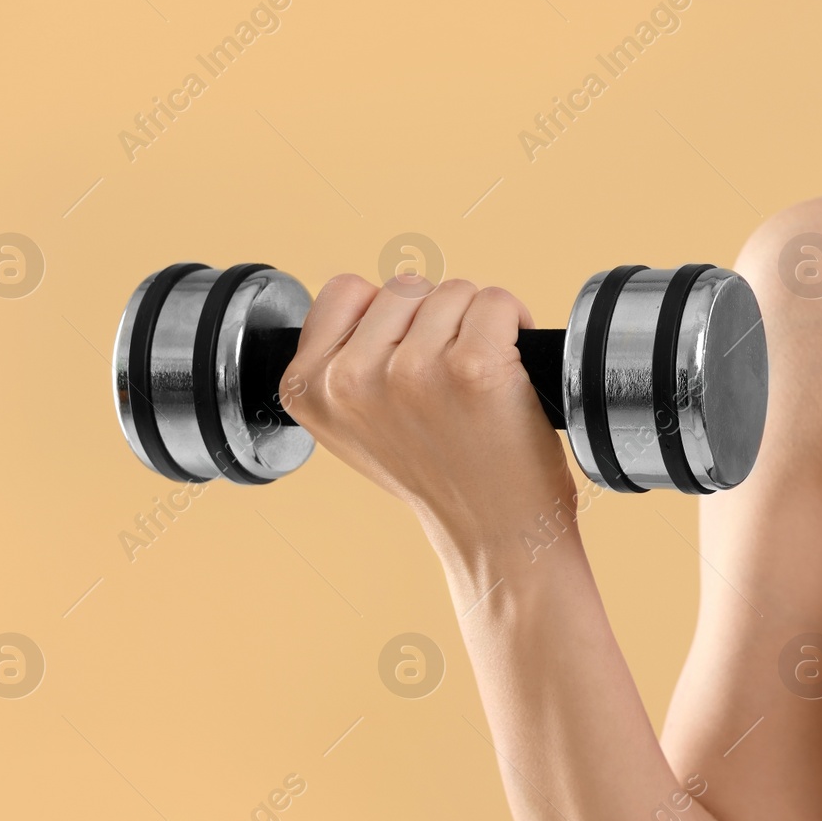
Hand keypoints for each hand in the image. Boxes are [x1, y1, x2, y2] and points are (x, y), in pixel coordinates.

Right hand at [282, 273, 576, 550]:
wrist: (494, 533)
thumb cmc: (437, 475)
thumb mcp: (356, 426)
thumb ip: (343, 361)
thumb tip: (367, 301)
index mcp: (307, 389)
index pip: (344, 292)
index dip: (389, 319)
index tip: (408, 364)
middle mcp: (350, 378)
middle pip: (404, 287)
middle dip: (436, 321)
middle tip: (449, 385)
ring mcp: (411, 371)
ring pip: (453, 291)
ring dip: (476, 325)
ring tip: (477, 384)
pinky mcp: (472, 366)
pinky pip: (496, 301)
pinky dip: (514, 323)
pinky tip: (510, 369)